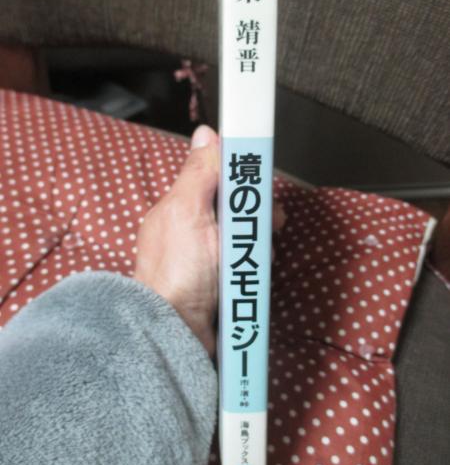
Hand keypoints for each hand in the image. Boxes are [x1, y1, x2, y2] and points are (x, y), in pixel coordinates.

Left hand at [134, 125, 285, 356]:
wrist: (176, 332)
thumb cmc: (177, 274)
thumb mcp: (187, 211)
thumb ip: (199, 172)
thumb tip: (205, 133)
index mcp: (181, 206)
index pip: (218, 176)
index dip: (242, 176)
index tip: (259, 183)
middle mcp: (194, 228)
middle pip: (237, 205)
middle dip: (257, 211)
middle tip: (268, 222)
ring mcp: (207, 255)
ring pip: (245, 232)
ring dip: (259, 238)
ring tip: (261, 252)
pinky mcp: (220, 277)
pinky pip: (246, 258)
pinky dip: (255, 261)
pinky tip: (257, 269)